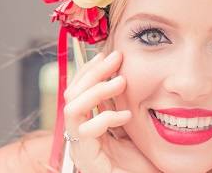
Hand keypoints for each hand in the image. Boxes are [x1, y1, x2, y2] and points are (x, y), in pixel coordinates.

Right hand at [63, 51, 159, 172]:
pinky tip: (126, 116)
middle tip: (116, 58)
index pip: (78, 88)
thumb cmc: (140, 157)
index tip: (107, 54)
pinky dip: (106, 118)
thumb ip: (121, 102)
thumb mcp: (130, 122)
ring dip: (97, 90)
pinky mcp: (87, 158)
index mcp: (88, 120)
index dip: (90, 68)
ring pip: (72, 108)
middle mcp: (80, 131)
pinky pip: (87, 131)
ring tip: (121, 82)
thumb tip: (122, 73)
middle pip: (72, 93)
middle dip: (93, 71)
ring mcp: (81, 145)